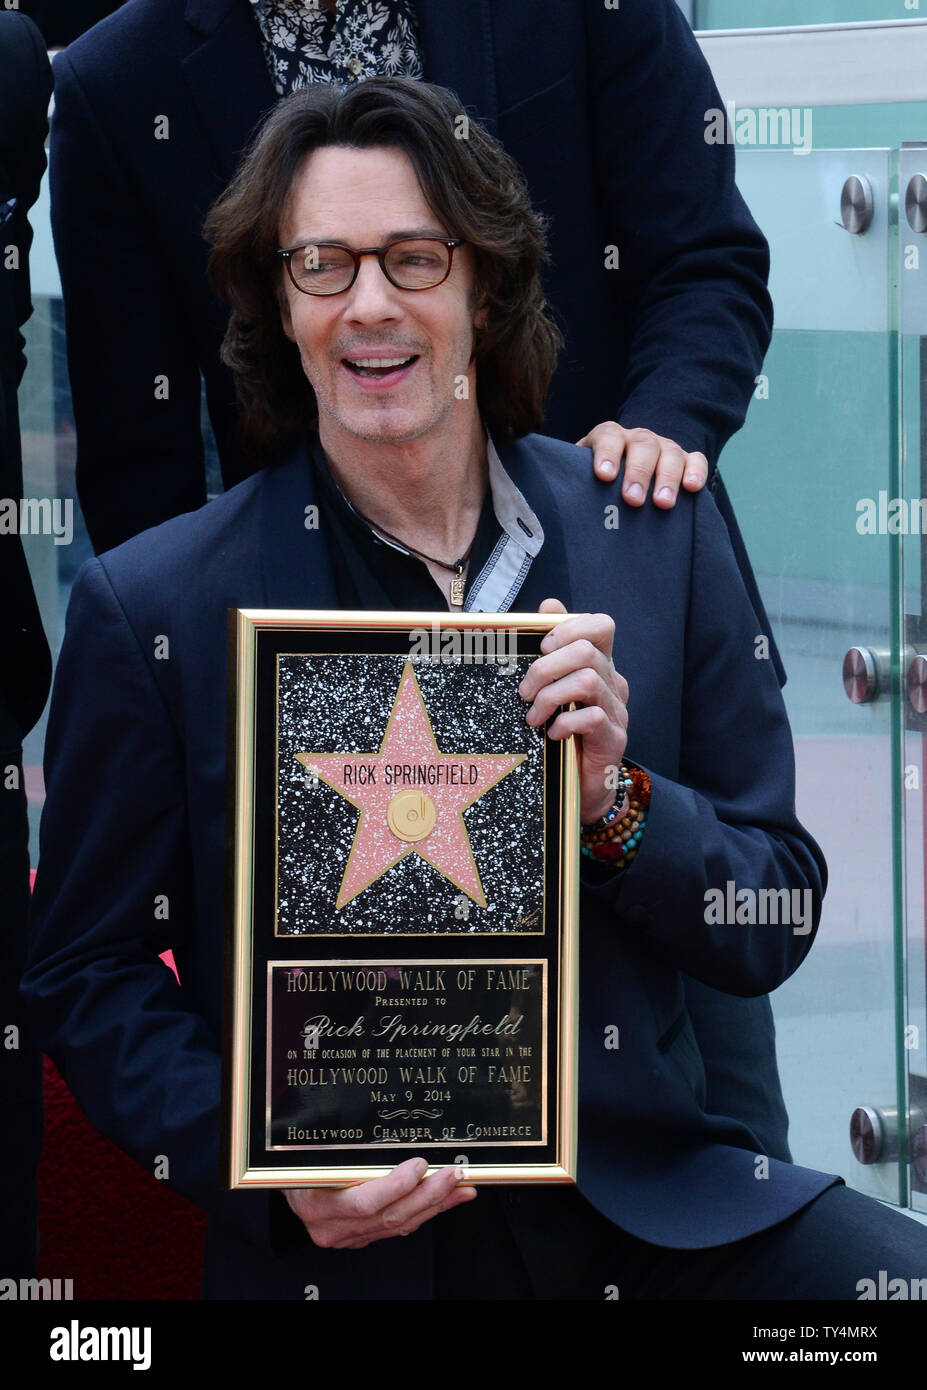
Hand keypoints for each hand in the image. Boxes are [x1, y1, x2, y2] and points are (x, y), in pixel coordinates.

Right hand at [284, 1157, 475, 1249]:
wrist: (283, 1180)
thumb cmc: (296, 1158)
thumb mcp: (311, 1147)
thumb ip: (342, 1145)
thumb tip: (376, 1115)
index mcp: (316, 1203)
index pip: (364, 1202)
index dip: (396, 1186)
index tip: (420, 1164)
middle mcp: (332, 1227)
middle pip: (390, 1216)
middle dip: (429, 1194)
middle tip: (455, 1173)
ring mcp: (348, 1236)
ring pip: (399, 1225)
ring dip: (435, 1204)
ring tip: (462, 1186)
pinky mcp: (361, 1237)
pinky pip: (398, 1227)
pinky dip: (425, 1211)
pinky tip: (446, 1199)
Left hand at [520, 599, 628, 822]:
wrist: (584, 786)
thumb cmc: (564, 733)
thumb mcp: (554, 687)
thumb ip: (553, 649)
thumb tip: (549, 604)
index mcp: (600, 666)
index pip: (601, 626)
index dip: (570, 627)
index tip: (542, 648)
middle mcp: (614, 684)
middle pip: (587, 651)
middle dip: (546, 668)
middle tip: (525, 691)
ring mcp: (617, 711)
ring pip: (588, 681)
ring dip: (551, 696)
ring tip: (533, 716)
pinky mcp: (614, 739)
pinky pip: (592, 718)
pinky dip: (565, 723)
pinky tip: (552, 734)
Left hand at [576, 420, 708, 506]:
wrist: (623, 476)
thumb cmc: (598, 484)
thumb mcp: (582, 477)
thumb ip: (572, 481)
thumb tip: (557, 502)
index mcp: (609, 437)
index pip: (608, 437)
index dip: (607, 454)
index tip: (604, 476)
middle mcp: (638, 439)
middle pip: (642, 446)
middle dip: (638, 472)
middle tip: (633, 499)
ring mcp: (664, 447)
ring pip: (670, 453)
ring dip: (667, 478)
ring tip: (662, 504)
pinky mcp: (686, 460)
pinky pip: (696, 460)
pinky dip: (695, 472)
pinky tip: (692, 488)